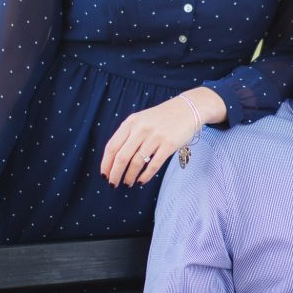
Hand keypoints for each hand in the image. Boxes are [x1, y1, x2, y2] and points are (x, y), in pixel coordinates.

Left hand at [101, 88, 225, 186]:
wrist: (188, 109)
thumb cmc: (162, 117)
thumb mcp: (141, 119)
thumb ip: (128, 134)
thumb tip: (114, 158)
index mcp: (131, 122)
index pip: (112, 146)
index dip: (106, 163)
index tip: (104, 174)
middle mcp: (141, 129)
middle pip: (122, 157)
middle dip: (115, 174)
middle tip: (113, 183)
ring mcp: (155, 137)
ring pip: (136, 162)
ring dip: (129, 176)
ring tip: (128, 183)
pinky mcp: (169, 144)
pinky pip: (153, 164)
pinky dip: (145, 176)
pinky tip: (141, 181)